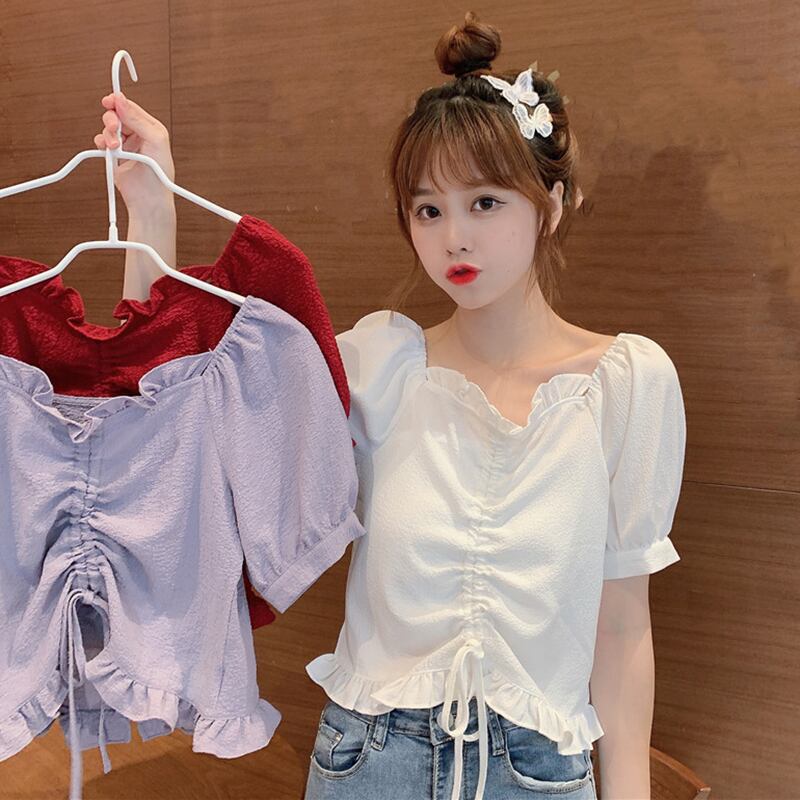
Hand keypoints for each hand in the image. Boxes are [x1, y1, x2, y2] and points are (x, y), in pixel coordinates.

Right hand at [94, 92, 175, 216]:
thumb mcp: (154, 140)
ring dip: (108, 135)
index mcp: (151, 129)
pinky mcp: (115, 157)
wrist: (149, 201)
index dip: (119, 102)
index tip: (109, 101)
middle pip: (117, 116)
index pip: (131, 108)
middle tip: (113, 128)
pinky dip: (101, 144)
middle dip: (111, 120)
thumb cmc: (159, 175)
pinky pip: (102, 142)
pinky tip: (107, 150)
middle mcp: (138, 136)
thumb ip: (136, 119)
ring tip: (115, 148)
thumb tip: (121, 100)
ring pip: (108, 129)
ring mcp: (126, 146)